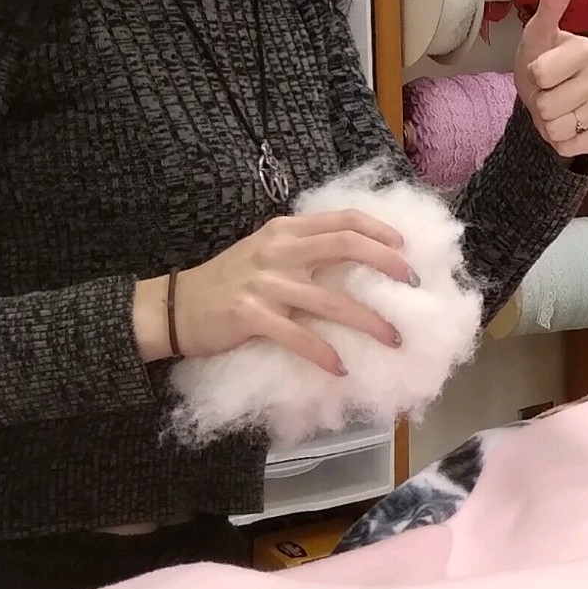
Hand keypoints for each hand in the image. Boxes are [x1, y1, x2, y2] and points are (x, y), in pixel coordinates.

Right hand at [149, 210, 419, 374]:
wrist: (174, 307)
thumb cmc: (227, 282)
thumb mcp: (266, 252)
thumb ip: (303, 249)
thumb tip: (356, 261)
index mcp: (286, 230)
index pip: (342, 219)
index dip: (379, 230)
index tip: (405, 248)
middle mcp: (279, 250)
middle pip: (345, 247)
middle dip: (386, 264)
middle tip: (412, 284)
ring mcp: (265, 283)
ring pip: (330, 300)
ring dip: (368, 321)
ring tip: (393, 338)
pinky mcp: (251, 316)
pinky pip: (297, 337)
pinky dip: (323, 354)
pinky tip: (341, 368)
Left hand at [515, 0, 587, 158]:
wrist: (546, 98)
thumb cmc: (541, 61)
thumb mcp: (538, 33)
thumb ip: (552, 0)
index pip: (544, 72)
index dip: (533, 75)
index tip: (538, 68)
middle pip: (550, 104)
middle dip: (538, 102)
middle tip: (545, 91)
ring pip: (561, 128)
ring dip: (547, 123)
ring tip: (553, 108)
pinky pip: (573, 146)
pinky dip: (560, 142)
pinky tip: (565, 127)